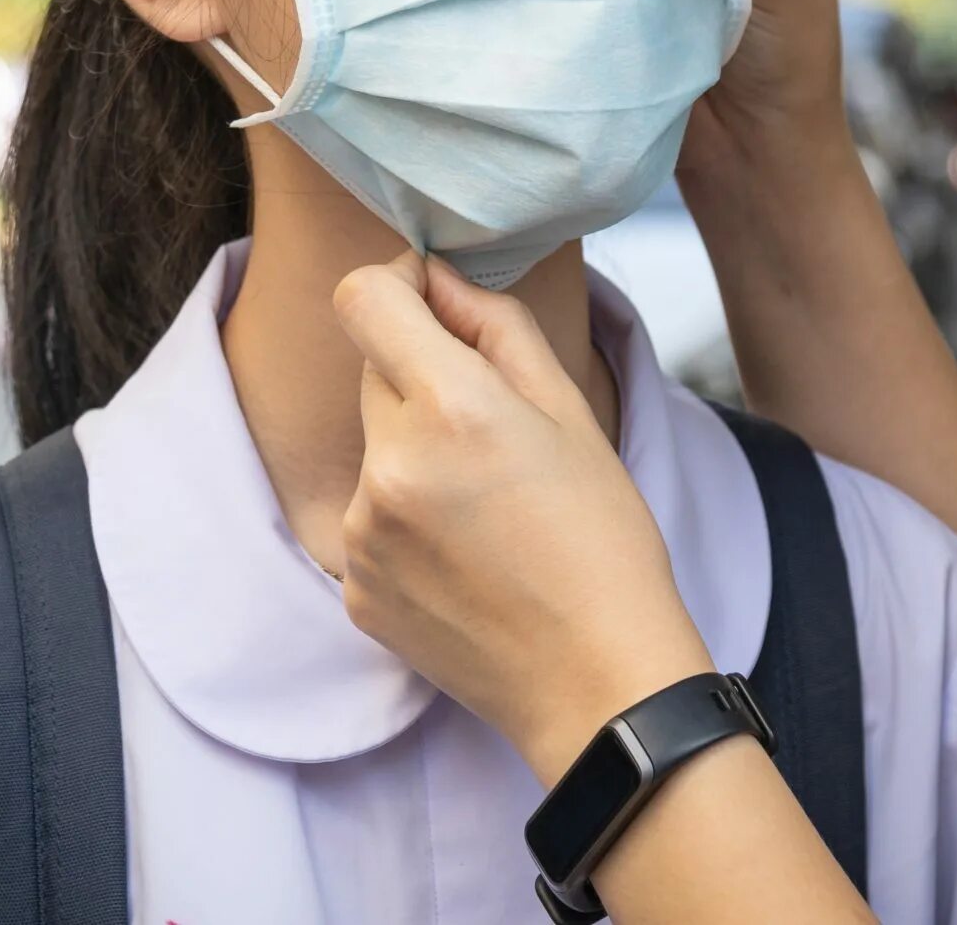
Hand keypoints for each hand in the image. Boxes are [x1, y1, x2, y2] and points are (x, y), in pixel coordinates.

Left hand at [336, 253, 715, 781]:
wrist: (597, 682)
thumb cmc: (603, 540)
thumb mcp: (571, 412)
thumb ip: (495, 325)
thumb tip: (434, 274)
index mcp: (450, 409)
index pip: (363, 299)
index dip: (398, 286)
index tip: (433, 304)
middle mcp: (389, 466)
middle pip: (373, 373)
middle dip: (422, 381)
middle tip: (495, 436)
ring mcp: (362, 535)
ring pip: (374, 450)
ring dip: (414, 457)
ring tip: (487, 513)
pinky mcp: (354, 589)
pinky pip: (368, 521)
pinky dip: (406, 524)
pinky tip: (467, 560)